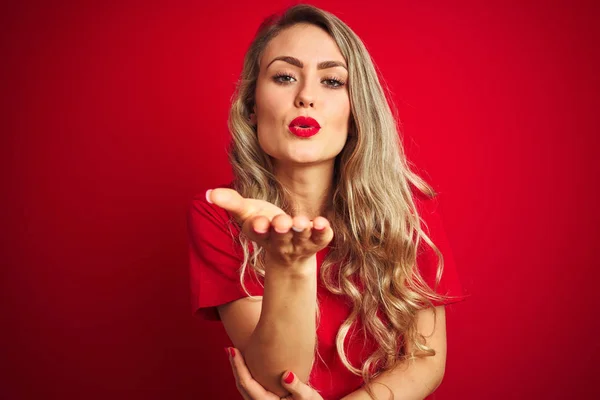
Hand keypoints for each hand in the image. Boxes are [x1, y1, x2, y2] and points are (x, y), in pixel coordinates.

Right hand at [206, 188, 332, 267]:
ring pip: (301, 237)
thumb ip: (231, 202)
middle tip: (282, 222)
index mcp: (260, 232)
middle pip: (280, 235)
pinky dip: (322, 231)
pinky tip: (322, 222)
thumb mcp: (247, 212)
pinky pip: (321, 238)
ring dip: (302, 229)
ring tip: (303, 221)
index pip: (257, 231)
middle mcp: (280, 240)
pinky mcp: (316, 241)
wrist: (288, 252)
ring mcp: (299, 242)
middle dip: (281, 229)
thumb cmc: (264, 223)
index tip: (259, 222)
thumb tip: (210, 193)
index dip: (258, 227)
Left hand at [226, 347, 324, 399]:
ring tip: (236, 353)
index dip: (238, 366)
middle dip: (235, 366)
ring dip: (240, 370)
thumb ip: (296, 387)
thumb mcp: (307, 397)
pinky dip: (247, 373)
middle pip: (242, 385)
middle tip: (230, 348)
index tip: (233, 350)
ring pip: (245, 386)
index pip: (247, 383)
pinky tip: (249, 363)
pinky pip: (252, 386)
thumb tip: (287, 375)